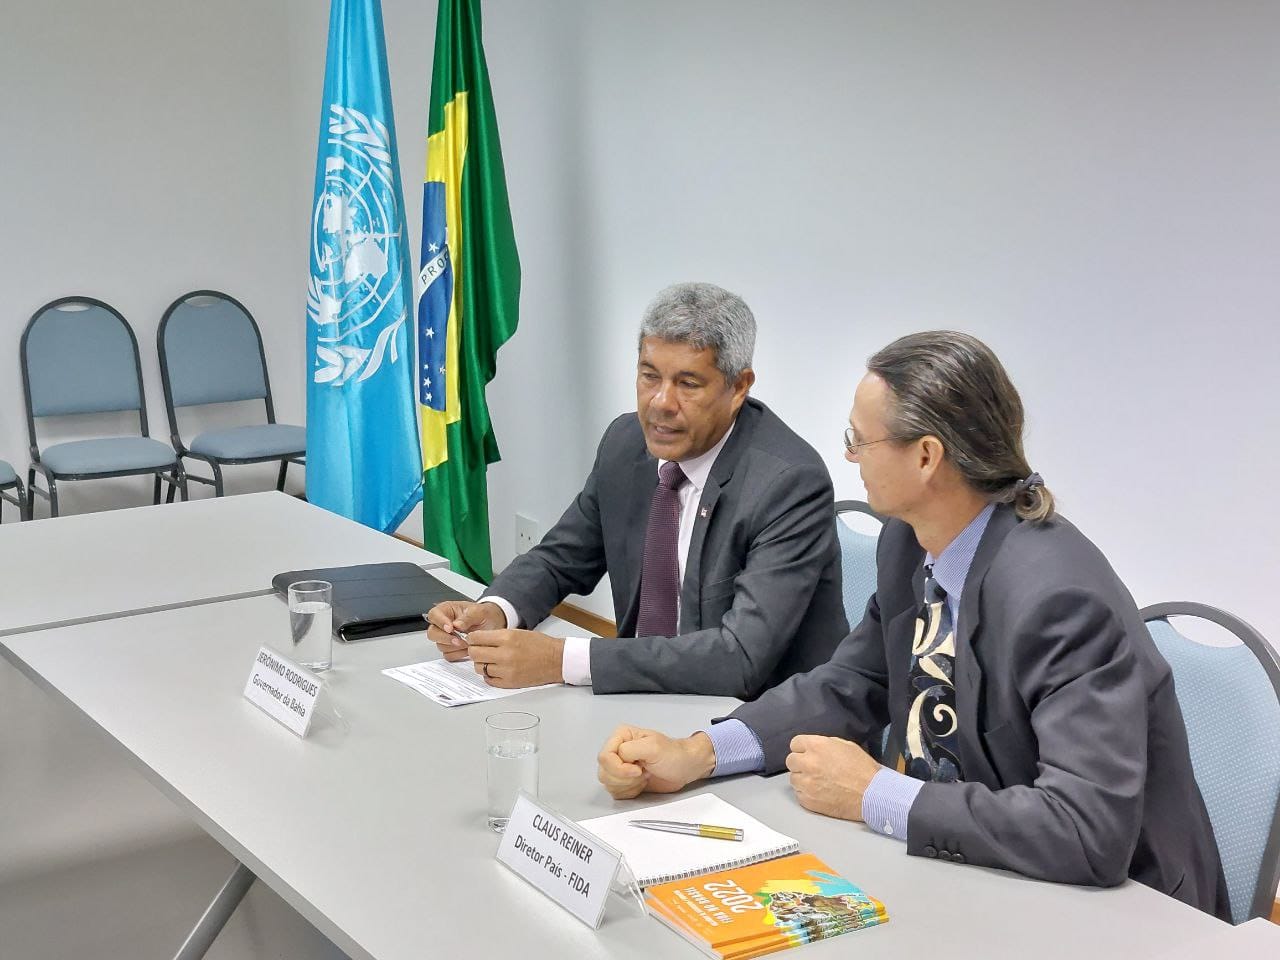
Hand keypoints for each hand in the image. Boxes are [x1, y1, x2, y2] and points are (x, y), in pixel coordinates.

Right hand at [426, 600, 505, 661]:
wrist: (494, 624)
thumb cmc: (485, 615)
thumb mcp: (480, 611)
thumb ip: (468, 617)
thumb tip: (456, 625)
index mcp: (447, 610)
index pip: (434, 615)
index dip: (440, 622)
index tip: (450, 628)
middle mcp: (443, 624)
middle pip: (433, 633)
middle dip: (445, 638)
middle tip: (459, 640)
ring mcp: (446, 637)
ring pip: (440, 645)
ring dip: (454, 647)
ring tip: (468, 643)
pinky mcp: (451, 649)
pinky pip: (448, 655)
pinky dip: (458, 654)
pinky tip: (467, 649)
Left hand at [465, 629, 564, 687]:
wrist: (556, 660)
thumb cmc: (540, 645)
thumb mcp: (517, 632)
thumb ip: (497, 636)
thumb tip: (478, 639)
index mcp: (507, 638)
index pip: (476, 638)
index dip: (472, 638)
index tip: (473, 639)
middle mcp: (505, 654)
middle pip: (474, 653)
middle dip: (474, 651)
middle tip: (479, 650)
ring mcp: (506, 670)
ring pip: (479, 668)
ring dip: (482, 663)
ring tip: (491, 660)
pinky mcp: (509, 683)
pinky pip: (488, 680)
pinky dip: (489, 675)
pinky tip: (496, 670)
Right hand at [597, 725, 716, 799]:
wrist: (685, 768)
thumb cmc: (674, 755)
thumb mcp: (654, 747)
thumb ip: (630, 749)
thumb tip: (619, 758)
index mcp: (620, 737)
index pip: (604, 757)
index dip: (620, 768)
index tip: (639, 769)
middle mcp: (616, 751)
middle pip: (604, 772)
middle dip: (625, 778)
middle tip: (643, 772)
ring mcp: (619, 767)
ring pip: (608, 784)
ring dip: (628, 785)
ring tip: (644, 776)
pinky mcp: (623, 782)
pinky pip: (616, 793)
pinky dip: (630, 792)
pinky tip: (642, 783)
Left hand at [785, 735, 880, 821]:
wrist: (872, 795)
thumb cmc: (863, 769)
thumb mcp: (846, 746)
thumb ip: (825, 744)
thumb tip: (814, 748)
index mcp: (817, 746)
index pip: (795, 743)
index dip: (802, 748)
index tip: (808, 753)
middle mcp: (808, 763)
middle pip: (791, 761)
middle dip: (801, 763)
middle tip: (813, 768)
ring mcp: (806, 784)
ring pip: (793, 778)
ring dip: (802, 779)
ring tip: (818, 782)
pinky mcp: (808, 801)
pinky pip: (799, 794)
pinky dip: (806, 793)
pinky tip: (820, 793)